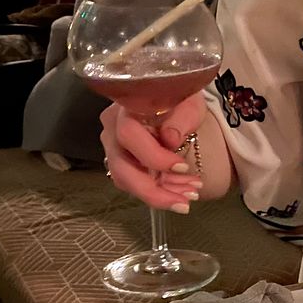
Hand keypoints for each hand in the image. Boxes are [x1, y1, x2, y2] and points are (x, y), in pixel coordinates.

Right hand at [100, 93, 205, 209]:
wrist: (175, 102)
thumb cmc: (180, 98)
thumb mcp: (189, 101)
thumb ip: (182, 117)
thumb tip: (170, 138)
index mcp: (125, 109)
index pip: (129, 135)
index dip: (153, 156)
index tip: (182, 166)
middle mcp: (112, 130)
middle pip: (121, 168)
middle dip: (153, 191)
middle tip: (184, 203)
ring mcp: (115, 149)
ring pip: (127, 181)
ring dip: (160, 194)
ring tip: (190, 196)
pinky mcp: (124, 163)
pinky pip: (135, 183)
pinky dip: (160, 191)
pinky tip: (183, 192)